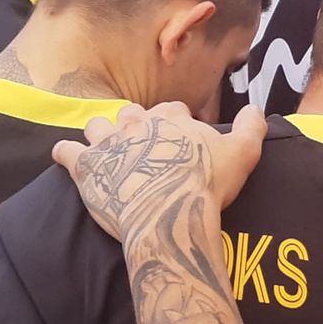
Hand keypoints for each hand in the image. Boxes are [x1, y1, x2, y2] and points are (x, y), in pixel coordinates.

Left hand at [51, 103, 267, 241]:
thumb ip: (251, 126)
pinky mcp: (87, 167)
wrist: (170, 214)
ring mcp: (109, 144)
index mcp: (171, 118)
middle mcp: (137, 123)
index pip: (171, 110)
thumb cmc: (207, 184)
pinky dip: (66, 154)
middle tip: (142, 146)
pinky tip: (68, 158)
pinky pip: (66, 151)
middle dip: (135, 125)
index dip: (175, 123)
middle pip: (131, 114)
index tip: (179, 138)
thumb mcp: (244, 152)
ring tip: (107, 150)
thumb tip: (257, 109)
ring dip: (101, 135)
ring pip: (97, 127)